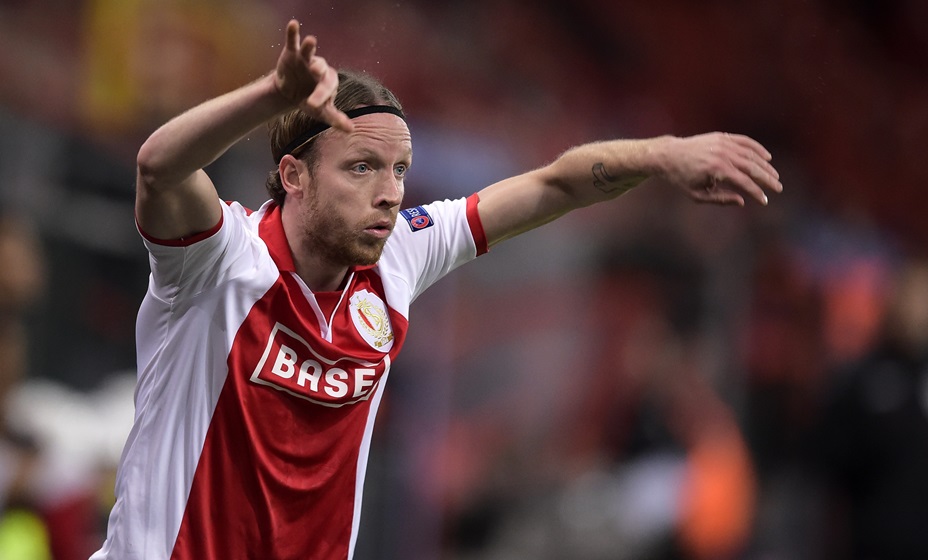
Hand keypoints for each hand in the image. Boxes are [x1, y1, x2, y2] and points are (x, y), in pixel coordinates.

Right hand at [274, 20, 352, 131]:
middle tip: (315, 70)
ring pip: (310, 51)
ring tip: (310, 40)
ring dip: (310, 46)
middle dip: (318, 69)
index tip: (312, 105)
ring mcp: (306, 59)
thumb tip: (351, 130)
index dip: (321, 95)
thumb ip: (336, 119)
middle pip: (321, 67)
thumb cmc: (311, 101)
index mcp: (329, 82)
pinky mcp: (292, 52)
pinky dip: (292, 32)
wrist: (292, 94)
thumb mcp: (322, 112)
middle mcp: (319, 68)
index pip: (327, 87)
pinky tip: (293, 24)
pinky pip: (293, 41)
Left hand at [659, 133, 781, 205]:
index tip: (765, 201)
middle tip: (778, 188)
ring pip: (751, 154)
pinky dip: (757, 148)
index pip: (744, 182)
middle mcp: (722, 154)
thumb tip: (742, 201)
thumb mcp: (697, 195)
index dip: (756, 193)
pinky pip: (744, 141)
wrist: (668, 155)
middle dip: (767, 179)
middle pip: (752, 167)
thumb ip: (720, 199)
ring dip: (765, 165)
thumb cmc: (681, 178)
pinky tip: (767, 157)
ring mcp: (723, 143)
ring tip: (775, 176)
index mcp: (716, 170)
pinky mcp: (722, 136)